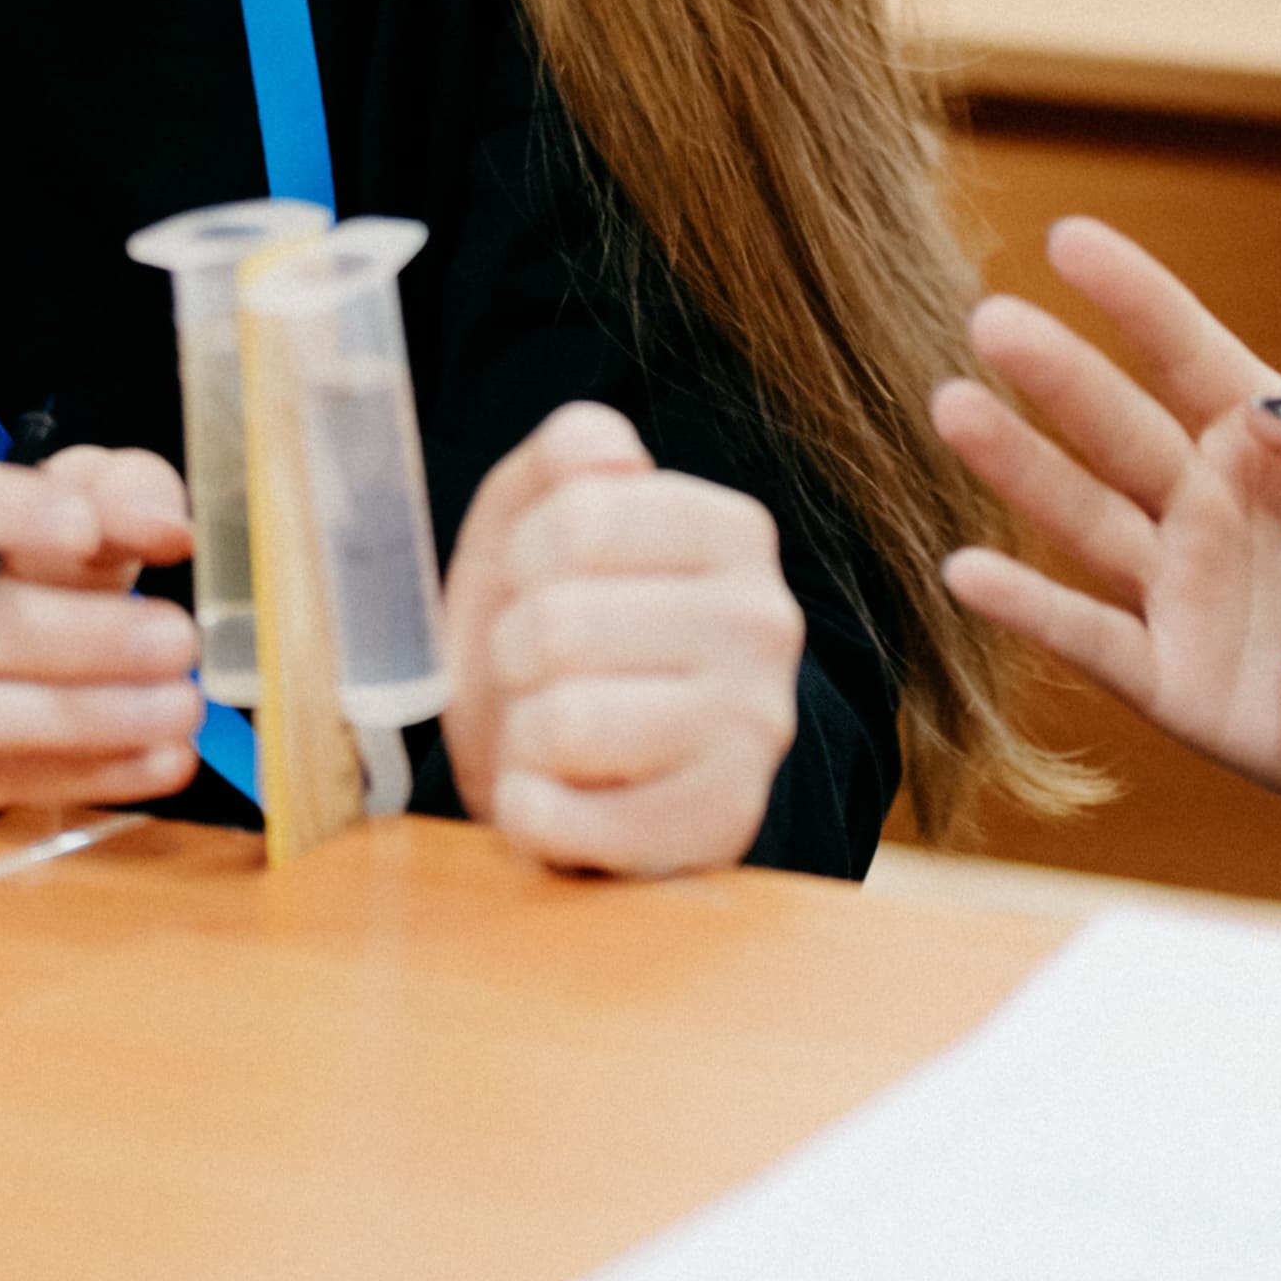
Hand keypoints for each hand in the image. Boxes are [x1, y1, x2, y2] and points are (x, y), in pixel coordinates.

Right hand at [0, 441, 202, 817]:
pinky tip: (166, 756)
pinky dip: (93, 772)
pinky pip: (0, 778)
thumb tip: (168, 526)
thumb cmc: (25, 552)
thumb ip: (124, 492)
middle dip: (71, 636)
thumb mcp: (75, 497)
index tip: (87, 527)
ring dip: (85, 717)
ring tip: (182, 705)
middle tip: (178, 636)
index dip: (2, 512)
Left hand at [440, 403, 806, 876]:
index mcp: (733, 531)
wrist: (600, 771)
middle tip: (539, 676)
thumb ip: (566, 454)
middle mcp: (767, 622)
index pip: (577, 519)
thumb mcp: (542, 521)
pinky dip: (524, 813)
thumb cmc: (561, 635)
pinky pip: (560, 818)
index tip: (540, 585)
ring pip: (562, 722)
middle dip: (512, 657)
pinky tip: (552, 798)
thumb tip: (609, 456)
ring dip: (520, 738)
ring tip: (552, 738)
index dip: (522, 561)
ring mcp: (755, 730)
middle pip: (558, 623)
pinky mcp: (719, 826)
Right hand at [929, 217, 1280, 902]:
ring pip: (1085, 518)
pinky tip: (970, 569)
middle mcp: (1210, 509)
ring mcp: (1184, 594)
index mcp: (1272, 445)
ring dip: (1018, 465)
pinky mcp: (1174, 683)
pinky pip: (1091, 639)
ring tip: (953, 407)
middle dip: (1055, 372)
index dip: (1133, 296)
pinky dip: (1029, 609)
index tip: (1069, 237)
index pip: (1185, 352)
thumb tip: (1265, 411)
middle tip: (991, 317)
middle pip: (1117, 428)